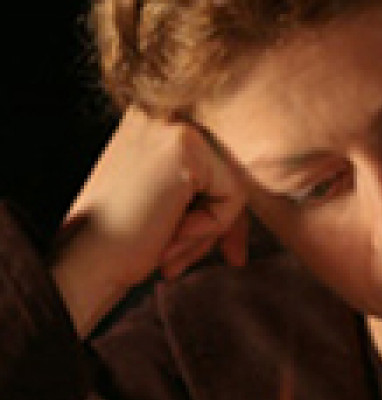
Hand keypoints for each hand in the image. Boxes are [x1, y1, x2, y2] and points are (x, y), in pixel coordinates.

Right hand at [52, 107, 245, 336]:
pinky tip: (169, 235)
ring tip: (167, 248)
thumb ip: (212, 200)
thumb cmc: (124, 241)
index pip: (217, 162)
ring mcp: (172, 122)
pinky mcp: (184, 146)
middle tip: (204, 261)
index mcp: (154, 118)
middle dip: (222, 223)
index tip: (223, 251)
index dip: (220, 212)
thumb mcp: (175, 208)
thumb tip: (253, 226)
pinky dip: (211, 226)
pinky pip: (233, 195)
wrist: (85, 266)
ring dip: (210, 229)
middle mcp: (162, 108)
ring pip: (235, 182)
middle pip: (230, 169)